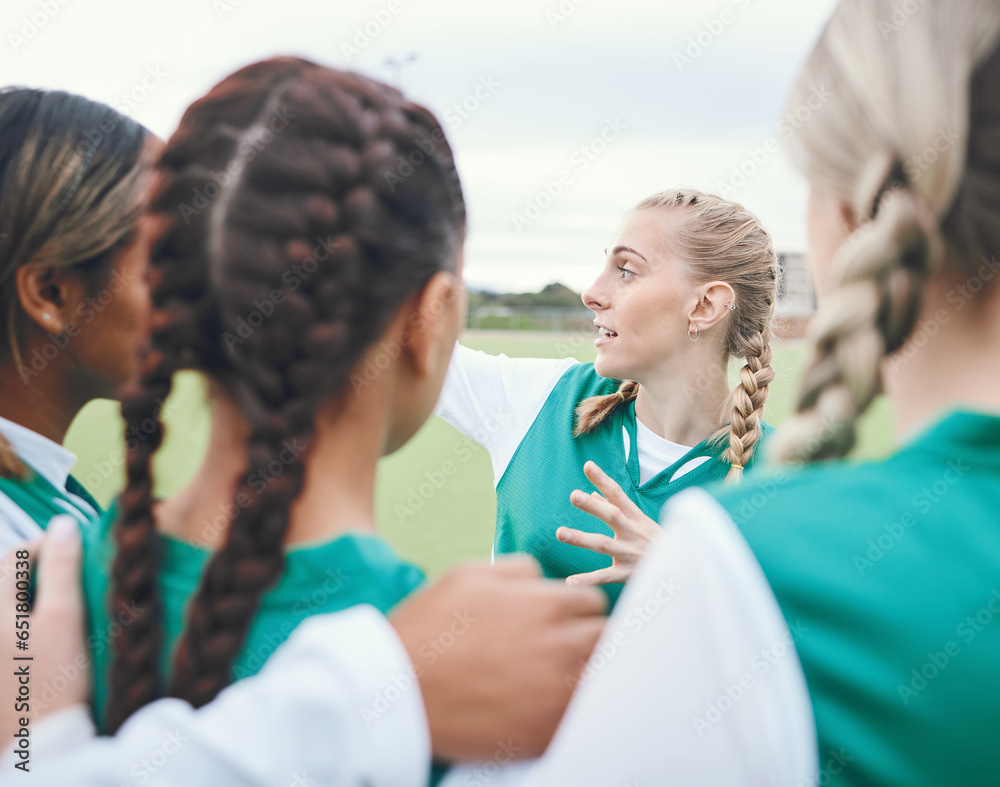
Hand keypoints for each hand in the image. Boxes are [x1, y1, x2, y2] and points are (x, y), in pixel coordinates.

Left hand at [2, 516, 89, 750]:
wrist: (39, 744)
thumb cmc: (54, 682)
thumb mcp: (64, 620)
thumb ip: (63, 569)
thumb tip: (64, 524)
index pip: (15, 557)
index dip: (48, 546)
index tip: (79, 550)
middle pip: (9, 581)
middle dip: (40, 571)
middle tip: (75, 577)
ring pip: (11, 606)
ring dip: (34, 597)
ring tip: (65, 605)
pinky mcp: (2, 667)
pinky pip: (12, 630)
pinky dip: (29, 622)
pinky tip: (50, 636)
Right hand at [390, 556, 604, 761]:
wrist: (397, 689)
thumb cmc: (428, 628)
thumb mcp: (468, 575)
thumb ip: (516, 570)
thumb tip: (541, 578)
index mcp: (546, 604)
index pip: (592, 603)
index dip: (576, 609)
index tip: (563, 619)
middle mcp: (560, 646)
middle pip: (605, 639)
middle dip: (588, 638)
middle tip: (563, 647)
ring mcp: (556, 694)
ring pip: (600, 679)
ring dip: (584, 674)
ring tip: (557, 677)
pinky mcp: (543, 733)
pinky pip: (579, 719)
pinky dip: (569, 711)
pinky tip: (545, 705)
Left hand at [557, 460, 662, 586]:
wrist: (681, 571)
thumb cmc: (656, 543)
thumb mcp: (641, 522)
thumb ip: (616, 508)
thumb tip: (593, 493)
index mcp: (635, 517)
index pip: (617, 494)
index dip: (602, 479)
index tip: (588, 465)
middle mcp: (632, 532)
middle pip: (612, 516)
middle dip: (593, 506)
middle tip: (574, 495)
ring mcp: (629, 553)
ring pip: (603, 544)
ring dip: (581, 538)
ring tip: (560, 533)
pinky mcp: (626, 574)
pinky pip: (605, 577)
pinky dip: (588, 580)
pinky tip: (570, 582)